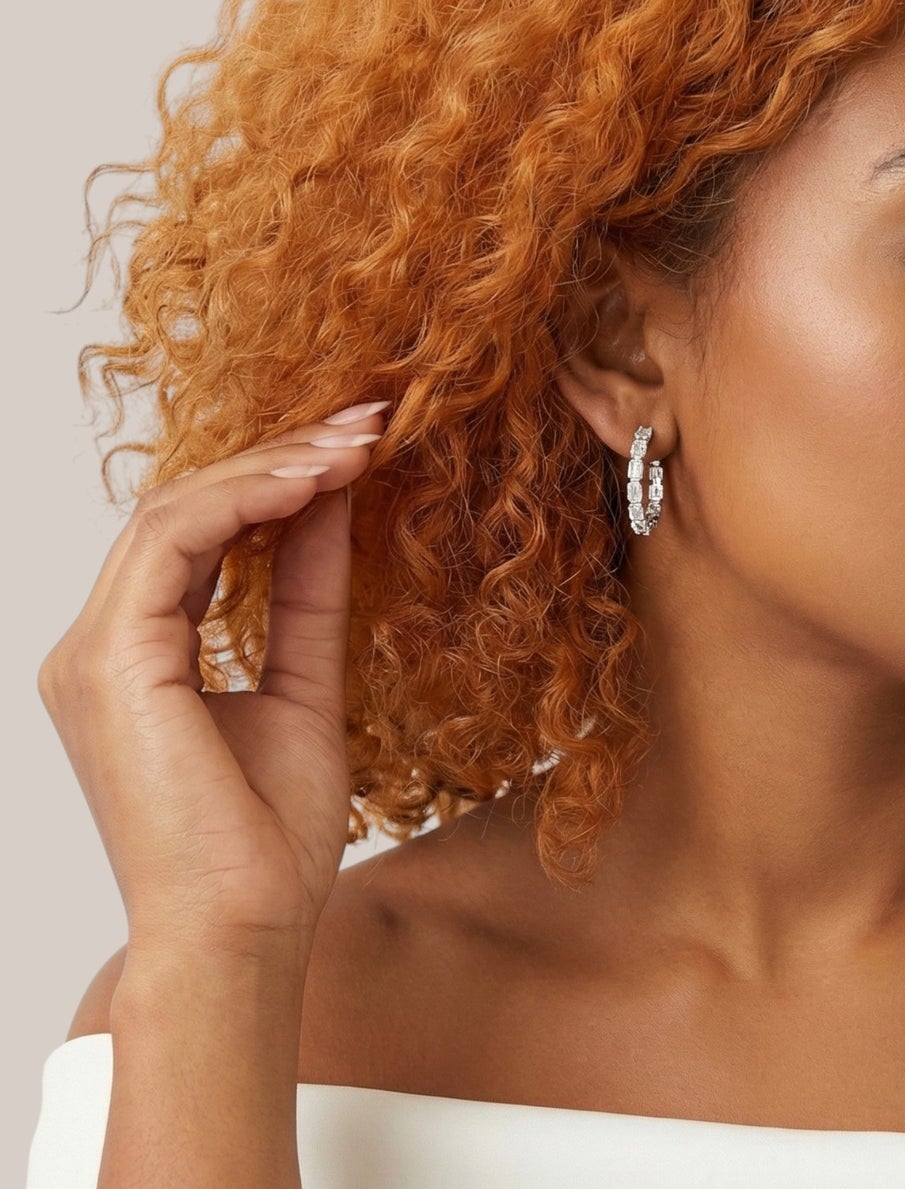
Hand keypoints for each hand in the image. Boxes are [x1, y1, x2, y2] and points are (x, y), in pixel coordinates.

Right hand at [37, 399, 391, 955]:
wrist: (244, 929)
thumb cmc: (268, 837)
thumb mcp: (306, 685)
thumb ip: (308, 594)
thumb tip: (333, 504)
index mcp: (137, 656)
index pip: (202, 535)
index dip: (277, 480)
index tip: (358, 447)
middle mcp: (99, 646)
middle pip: (186, 509)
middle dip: (280, 456)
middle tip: (365, 421)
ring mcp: (92, 653)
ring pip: (174, 512)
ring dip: (271, 467)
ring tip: (354, 443)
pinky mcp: (110, 661)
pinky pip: (172, 543)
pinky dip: (244, 500)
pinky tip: (314, 482)